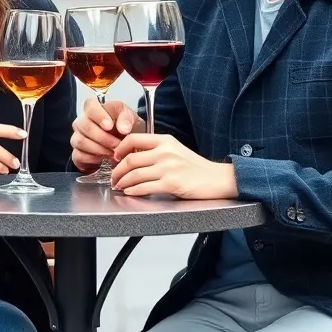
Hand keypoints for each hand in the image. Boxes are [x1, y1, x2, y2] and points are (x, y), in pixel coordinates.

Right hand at [70, 98, 145, 171]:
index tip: (110, 126)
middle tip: (116, 143)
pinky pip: (78, 156)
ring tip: (112, 152)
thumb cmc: (123, 128)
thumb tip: (123, 128)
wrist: (123, 146)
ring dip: (99, 149)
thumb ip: (127, 118)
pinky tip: (102, 158)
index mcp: (95, 108)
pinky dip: (92, 159)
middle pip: (85, 126)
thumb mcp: (131, 118)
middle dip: (103, 137)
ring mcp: (77, 137)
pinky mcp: (76, 153)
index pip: (90, 105)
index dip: (99, 115)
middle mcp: (82, 121)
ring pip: (80, 141)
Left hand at [110, 133, 237, 199]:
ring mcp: (168, 167)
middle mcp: (165, 152)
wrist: (217, 179)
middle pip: (130, 159)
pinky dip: (134, 190)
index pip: (133, 138)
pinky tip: (130, 192)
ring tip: (119, 186)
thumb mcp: (176, 150)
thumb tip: (134, 156)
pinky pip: (145, 187)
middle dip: (117, 170)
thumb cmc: (197, 168)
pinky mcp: (171, 183)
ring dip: (123, 182)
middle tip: (113, 177)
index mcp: (165, 140)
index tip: (115, 157)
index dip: (120, 148)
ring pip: (135, 174)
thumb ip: (157, 150)